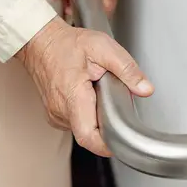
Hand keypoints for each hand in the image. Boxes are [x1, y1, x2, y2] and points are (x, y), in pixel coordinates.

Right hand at [15, 16, 153, 156]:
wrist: (40, 41)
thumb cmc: (67, 44)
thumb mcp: (104, 48)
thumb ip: (127, 69)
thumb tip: (145, 89)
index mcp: (72, 96)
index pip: (89, 137)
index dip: (107, 145)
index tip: (122, 140)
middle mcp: (61, 110)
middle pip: (90, 135)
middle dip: (107, 123)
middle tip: (111, 101)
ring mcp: (56, 115)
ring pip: (84, 129)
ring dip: (97, 118)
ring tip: (97, 94)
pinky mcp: (55, 115)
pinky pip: (76, 123)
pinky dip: (87, 114)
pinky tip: (88, 96)